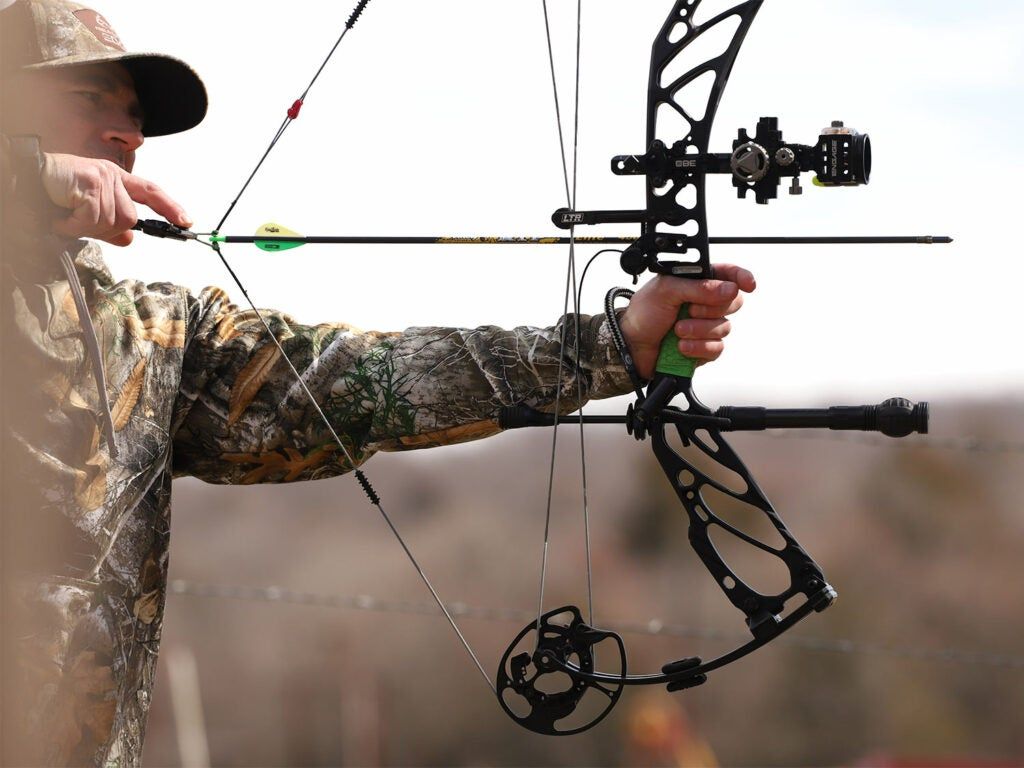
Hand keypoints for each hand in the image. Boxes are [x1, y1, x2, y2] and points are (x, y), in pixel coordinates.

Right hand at [41, 153, 191, 246]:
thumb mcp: (86, 214)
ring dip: (86, 228)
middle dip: (106, 230)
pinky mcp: (90, 182)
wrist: (25, 178)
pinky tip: (61, 218)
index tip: (186, 221)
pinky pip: (93, 218)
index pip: (151, 192)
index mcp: (116, 179)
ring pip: (113, 220)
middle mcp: (112, 175)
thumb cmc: (54, 195)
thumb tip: (129, 239)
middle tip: (79, 225)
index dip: (170, 207)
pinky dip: (75, 226)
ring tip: (67, 219)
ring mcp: (102, 176)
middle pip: (130, 218)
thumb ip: (109, 227)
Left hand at [618, 264, 755, 379]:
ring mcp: (705, 327)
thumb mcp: (666, 290)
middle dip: (710, 308)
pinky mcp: (703, 349)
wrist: (630, 346)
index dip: (741, 277)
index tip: (748, 285)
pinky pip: (716, 348)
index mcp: (696, 283)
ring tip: (677, 330)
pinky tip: (681, 347)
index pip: (727, 274)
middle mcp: (704, 303)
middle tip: (688, 309)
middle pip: (732, 302)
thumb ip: (698, 287)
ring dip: (699, 329)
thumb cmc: (642, 314)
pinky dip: (698, 347)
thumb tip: (730, 288)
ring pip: (724, 327)